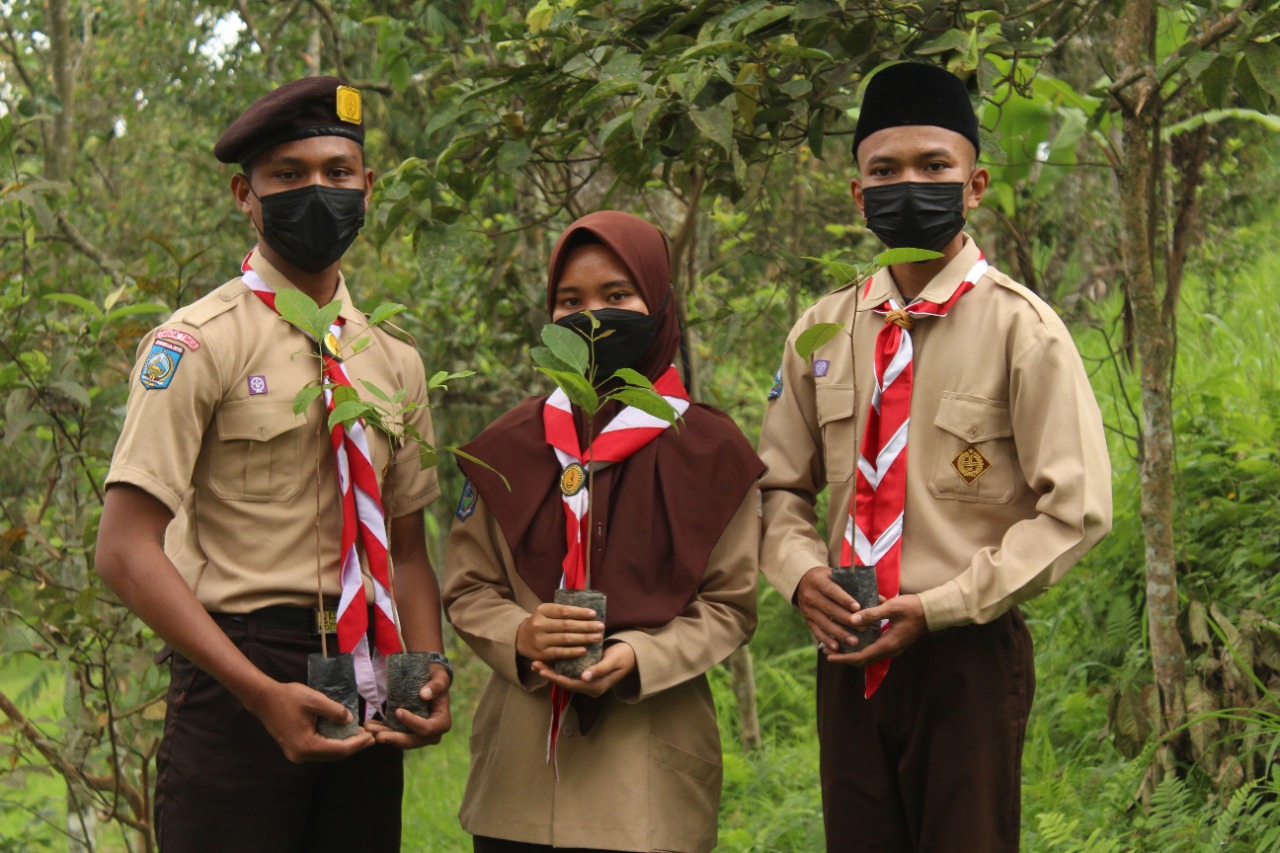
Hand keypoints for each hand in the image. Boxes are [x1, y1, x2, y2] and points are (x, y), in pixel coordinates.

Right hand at [245, 680, 373, 762]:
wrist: (264, 699)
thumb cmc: (288, 697)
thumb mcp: (315, 700)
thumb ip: (335, 711)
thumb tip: (350, 721)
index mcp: (306, 746)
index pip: (339, 749)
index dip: (357, 744)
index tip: (372, 737)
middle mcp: (301, 755)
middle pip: (334, 754)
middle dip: (353, 746)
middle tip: (370, 738)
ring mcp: (297, 754)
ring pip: (327, 754)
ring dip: (344, 746)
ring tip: (360, 736)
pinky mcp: (295, 749)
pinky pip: (319, 750)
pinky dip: (333, 743)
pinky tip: (343, 735)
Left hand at [367, 664, 452, 748]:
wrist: (430, 681)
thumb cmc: (436, 679)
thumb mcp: (440, 678)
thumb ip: (436, 686)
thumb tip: (424, 695)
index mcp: (442, 722)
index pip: (427, 729)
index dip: (413, 723)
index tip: (398, 711)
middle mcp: (432, 734)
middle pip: (413, 741)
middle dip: (394, 738)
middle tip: (378, 735)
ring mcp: (419, 735)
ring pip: (401, 741)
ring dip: (385, 736)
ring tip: (369, 729)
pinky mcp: (408, 732)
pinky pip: (395, 735)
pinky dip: (383, 731)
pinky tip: (370, 726)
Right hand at [516, 602, 603, 662]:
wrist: (520, 638)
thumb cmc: (541, 623)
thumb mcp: (547, 612)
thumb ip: (562, 612)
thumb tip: (588, 611)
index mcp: (542, 610)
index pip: (564, 610)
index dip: (580, 612)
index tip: (594, 613)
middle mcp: (539, 624)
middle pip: (567, 625)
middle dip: (586, 626)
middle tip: (601, 626)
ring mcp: (540, 640)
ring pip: (565, 639)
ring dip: (584, 638)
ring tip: (597, 637)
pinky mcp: (541, 654)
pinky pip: (560, 653)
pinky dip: (573, 652)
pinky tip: (584, 650)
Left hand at [530, 642, 635, 698]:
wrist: (633, 655)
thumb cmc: (624, 656)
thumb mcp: (613, 661)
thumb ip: (599, 670)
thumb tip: (584, 677)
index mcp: (595, 687)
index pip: (571, 684)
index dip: (555, 677)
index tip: (542, 670)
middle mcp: (589, 687)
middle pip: (565, 682)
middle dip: (549, 673)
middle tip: (534, 664)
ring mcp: (588, 682)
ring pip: (566, 678)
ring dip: (552, 670)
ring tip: (537, 662)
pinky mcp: (586, 675)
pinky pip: (570, 673)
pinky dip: (559, 667)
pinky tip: (549, 660)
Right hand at [795, 566, 864, 652]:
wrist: (802, 582)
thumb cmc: (827, 578)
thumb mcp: (836, 575)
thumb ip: (855, 585)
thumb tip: (881, 599)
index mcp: (818, 581)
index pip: (832, 590)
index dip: (844, 599)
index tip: (858, 608)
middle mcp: (811, 595)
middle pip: (829, 609)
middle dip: (847, 620)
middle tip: (863, 628)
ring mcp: (808, 609)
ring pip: (824, 623)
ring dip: (840, 634)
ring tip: (854, 642)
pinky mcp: (807, 620)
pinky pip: (817, 632)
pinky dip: (827, 640)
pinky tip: (837, 647)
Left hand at [824, 594, 927, 666]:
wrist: (932, 611)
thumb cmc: (912, 608)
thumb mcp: (891, 607)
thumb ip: (872, 614)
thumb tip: (853, 620)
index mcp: (888, 644)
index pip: (861, 657)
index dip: (844, 658)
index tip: (829, 656)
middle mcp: (889, 650)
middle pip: (863, 660)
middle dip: (845, 657)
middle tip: (828, 651)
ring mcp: (892, 647)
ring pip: (869, 655)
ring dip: (853, 653)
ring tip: (837, 646)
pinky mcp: (894, 642)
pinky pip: (874, 649)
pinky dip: (862, 647)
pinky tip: (853, 638)